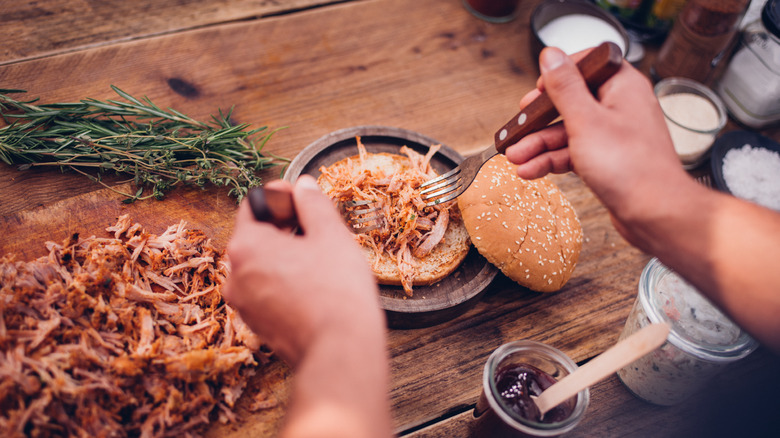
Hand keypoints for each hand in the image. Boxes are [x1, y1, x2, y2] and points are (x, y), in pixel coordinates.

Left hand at [223, 175, 382, 365]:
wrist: (340, 349)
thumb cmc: (336, 289)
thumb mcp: (330, 235)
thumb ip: (313, 204)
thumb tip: (303, 186)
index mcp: (246, 246)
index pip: (254, 204)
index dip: (280, 195)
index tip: (303, 198)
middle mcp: (234, 275)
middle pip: (256, 236)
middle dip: (285, 227)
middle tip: (317, 228)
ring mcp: (244, 304)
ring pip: (261, 266)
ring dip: (285, 257)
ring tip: (319, 260)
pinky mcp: (257, 326)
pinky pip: (267, 292)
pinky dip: (285, 283)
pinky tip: (314, 286)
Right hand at [504, 47, 691, 239]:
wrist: (654, 213)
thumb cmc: (630, 167)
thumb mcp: (585, 121)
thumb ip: (564, 87)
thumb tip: (551, 56)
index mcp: (622, 87)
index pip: (588, 65)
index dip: (560, 74)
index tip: (538, 88)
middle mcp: (619, 107)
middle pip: (570, 102)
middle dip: (539, 118)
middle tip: (519, 124)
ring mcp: (613, 135)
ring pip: (567, 131)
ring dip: (539, 144)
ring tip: (514, 156)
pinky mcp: (607, 160)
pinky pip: (573, 153)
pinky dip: (551, 161)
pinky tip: (530, 170)